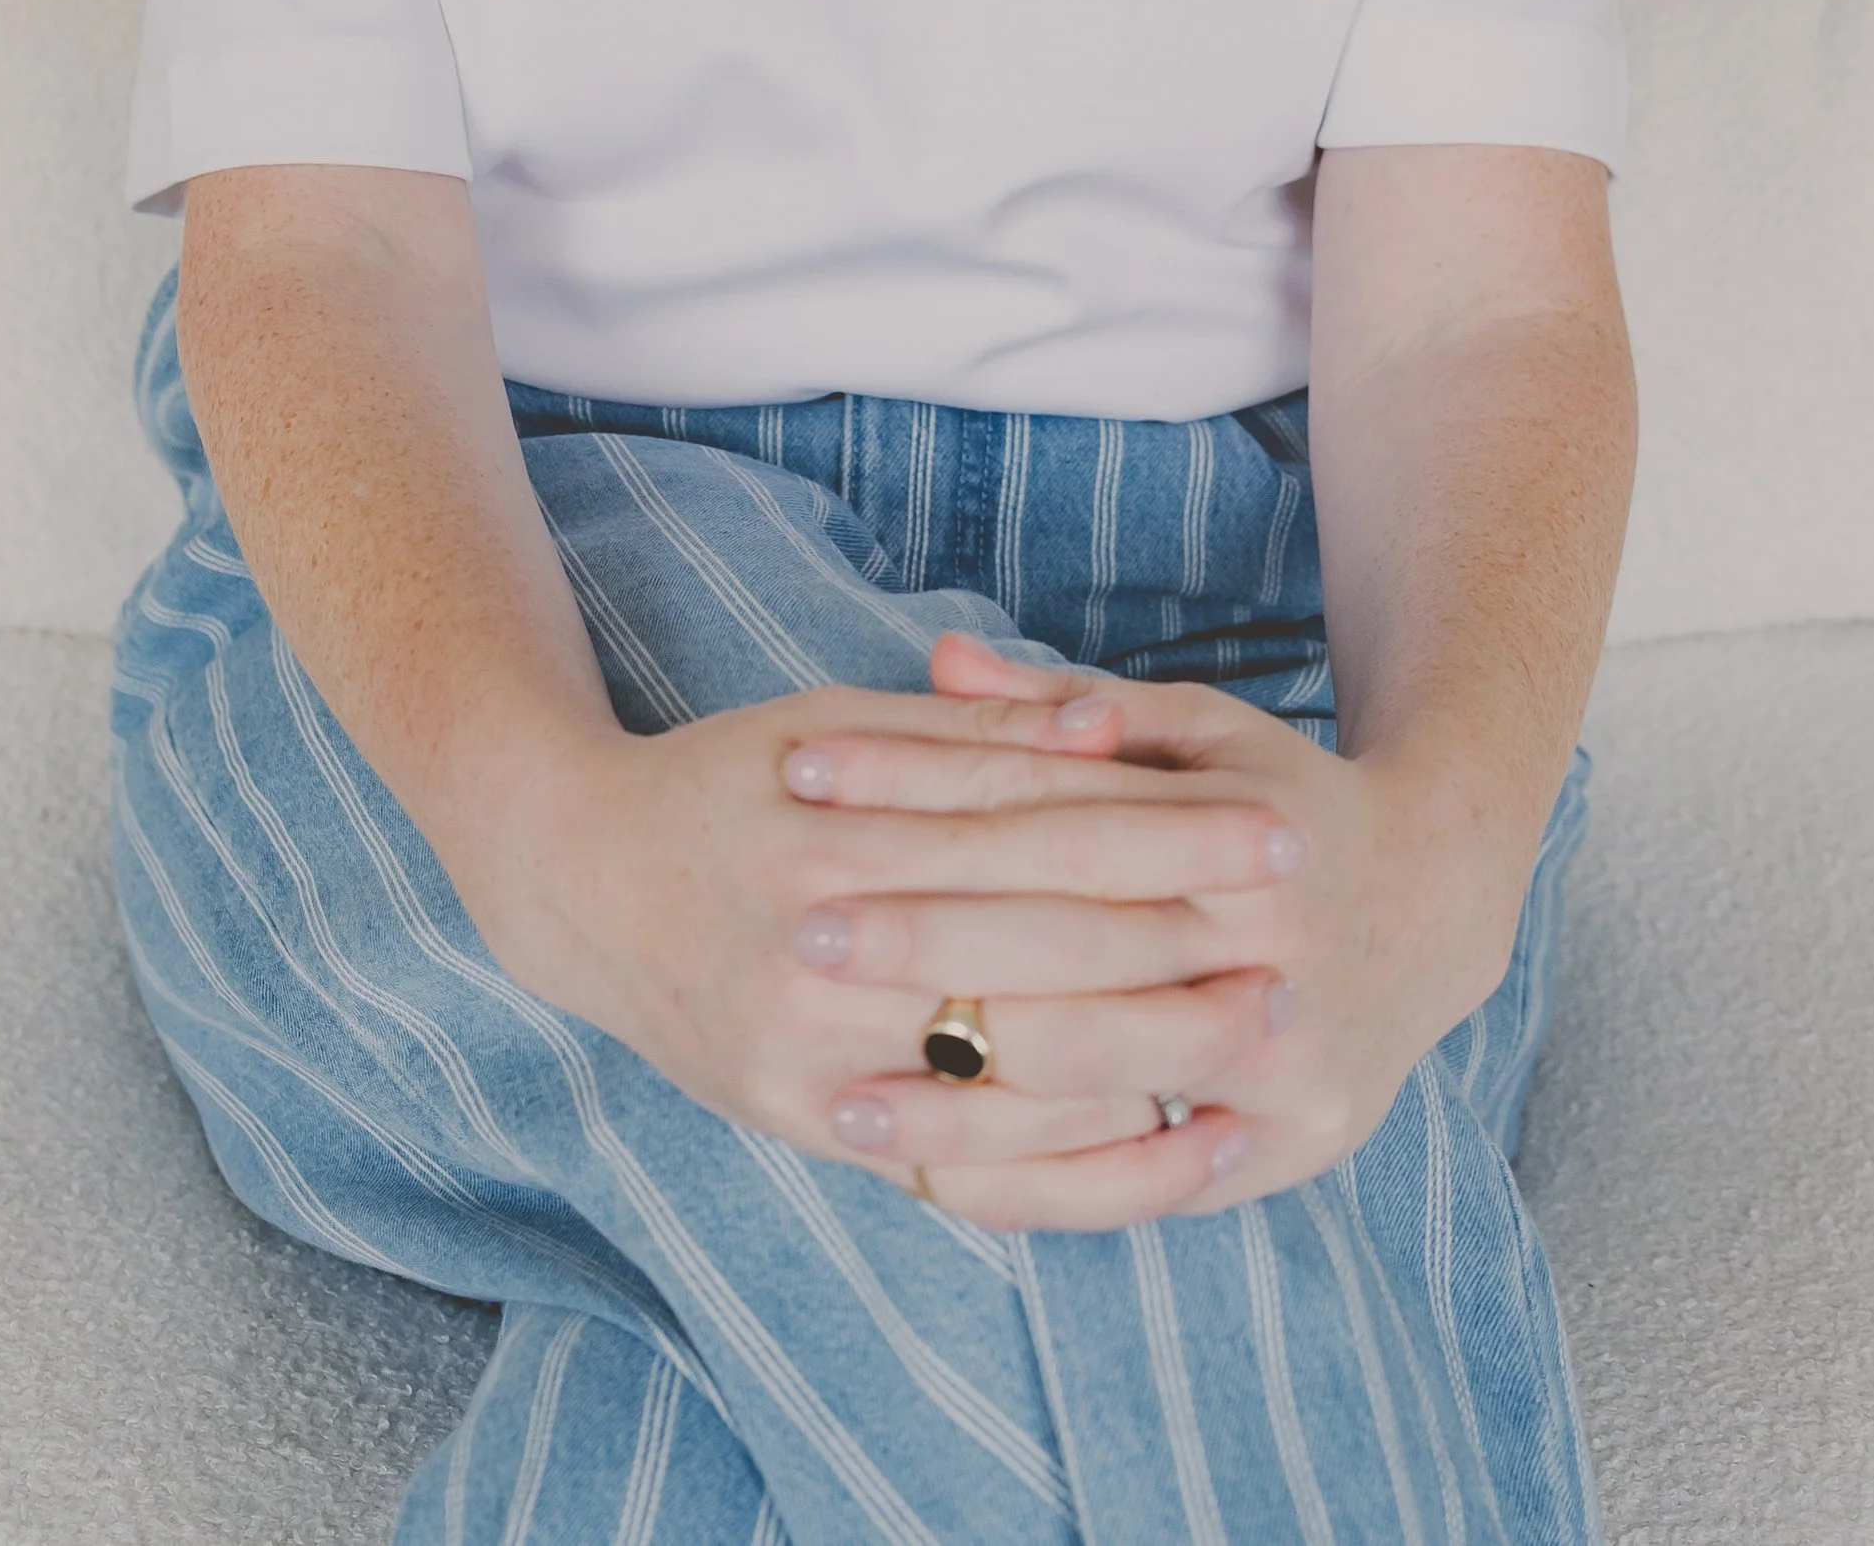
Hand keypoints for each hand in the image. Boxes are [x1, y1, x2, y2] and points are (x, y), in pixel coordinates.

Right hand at [447, 670, 1300, 1212]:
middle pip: (1038, 945)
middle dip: (1182, 935)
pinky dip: (1057, 1143)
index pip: (1037, 829)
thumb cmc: (729, 777)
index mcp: (834, 825)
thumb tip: (1105, 725)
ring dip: (1145, 1052)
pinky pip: (954, 1151)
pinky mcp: (797, 1121)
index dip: (1167, 825)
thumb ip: (970, 739)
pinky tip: (1148, 1120)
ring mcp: (805, 1050)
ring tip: (1252, 1026)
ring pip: (1007, 1067)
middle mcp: (817, 946)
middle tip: (1298, 928)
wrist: (576, 881)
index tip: (1277, 817)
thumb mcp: (838, 723)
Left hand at [778, 637, 1532, 1227]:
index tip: (810, 786)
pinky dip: (1038, 1193)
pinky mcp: (1289, 1148)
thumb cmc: (1281, 800)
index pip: (1053, 812)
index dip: (927, 796)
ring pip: (1101, 1083)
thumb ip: (1067, 705)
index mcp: (1240, 829)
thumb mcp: (1197, 731)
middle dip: (928, 945)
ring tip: (837, 1098)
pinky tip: (936, 1187)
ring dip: (965, 1101)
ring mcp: (1289, 1061)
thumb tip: (941, 659)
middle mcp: (1271, 947)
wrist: (1437, 902)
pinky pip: (1144, 1188)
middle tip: (802, 936)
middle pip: (1070, 947)